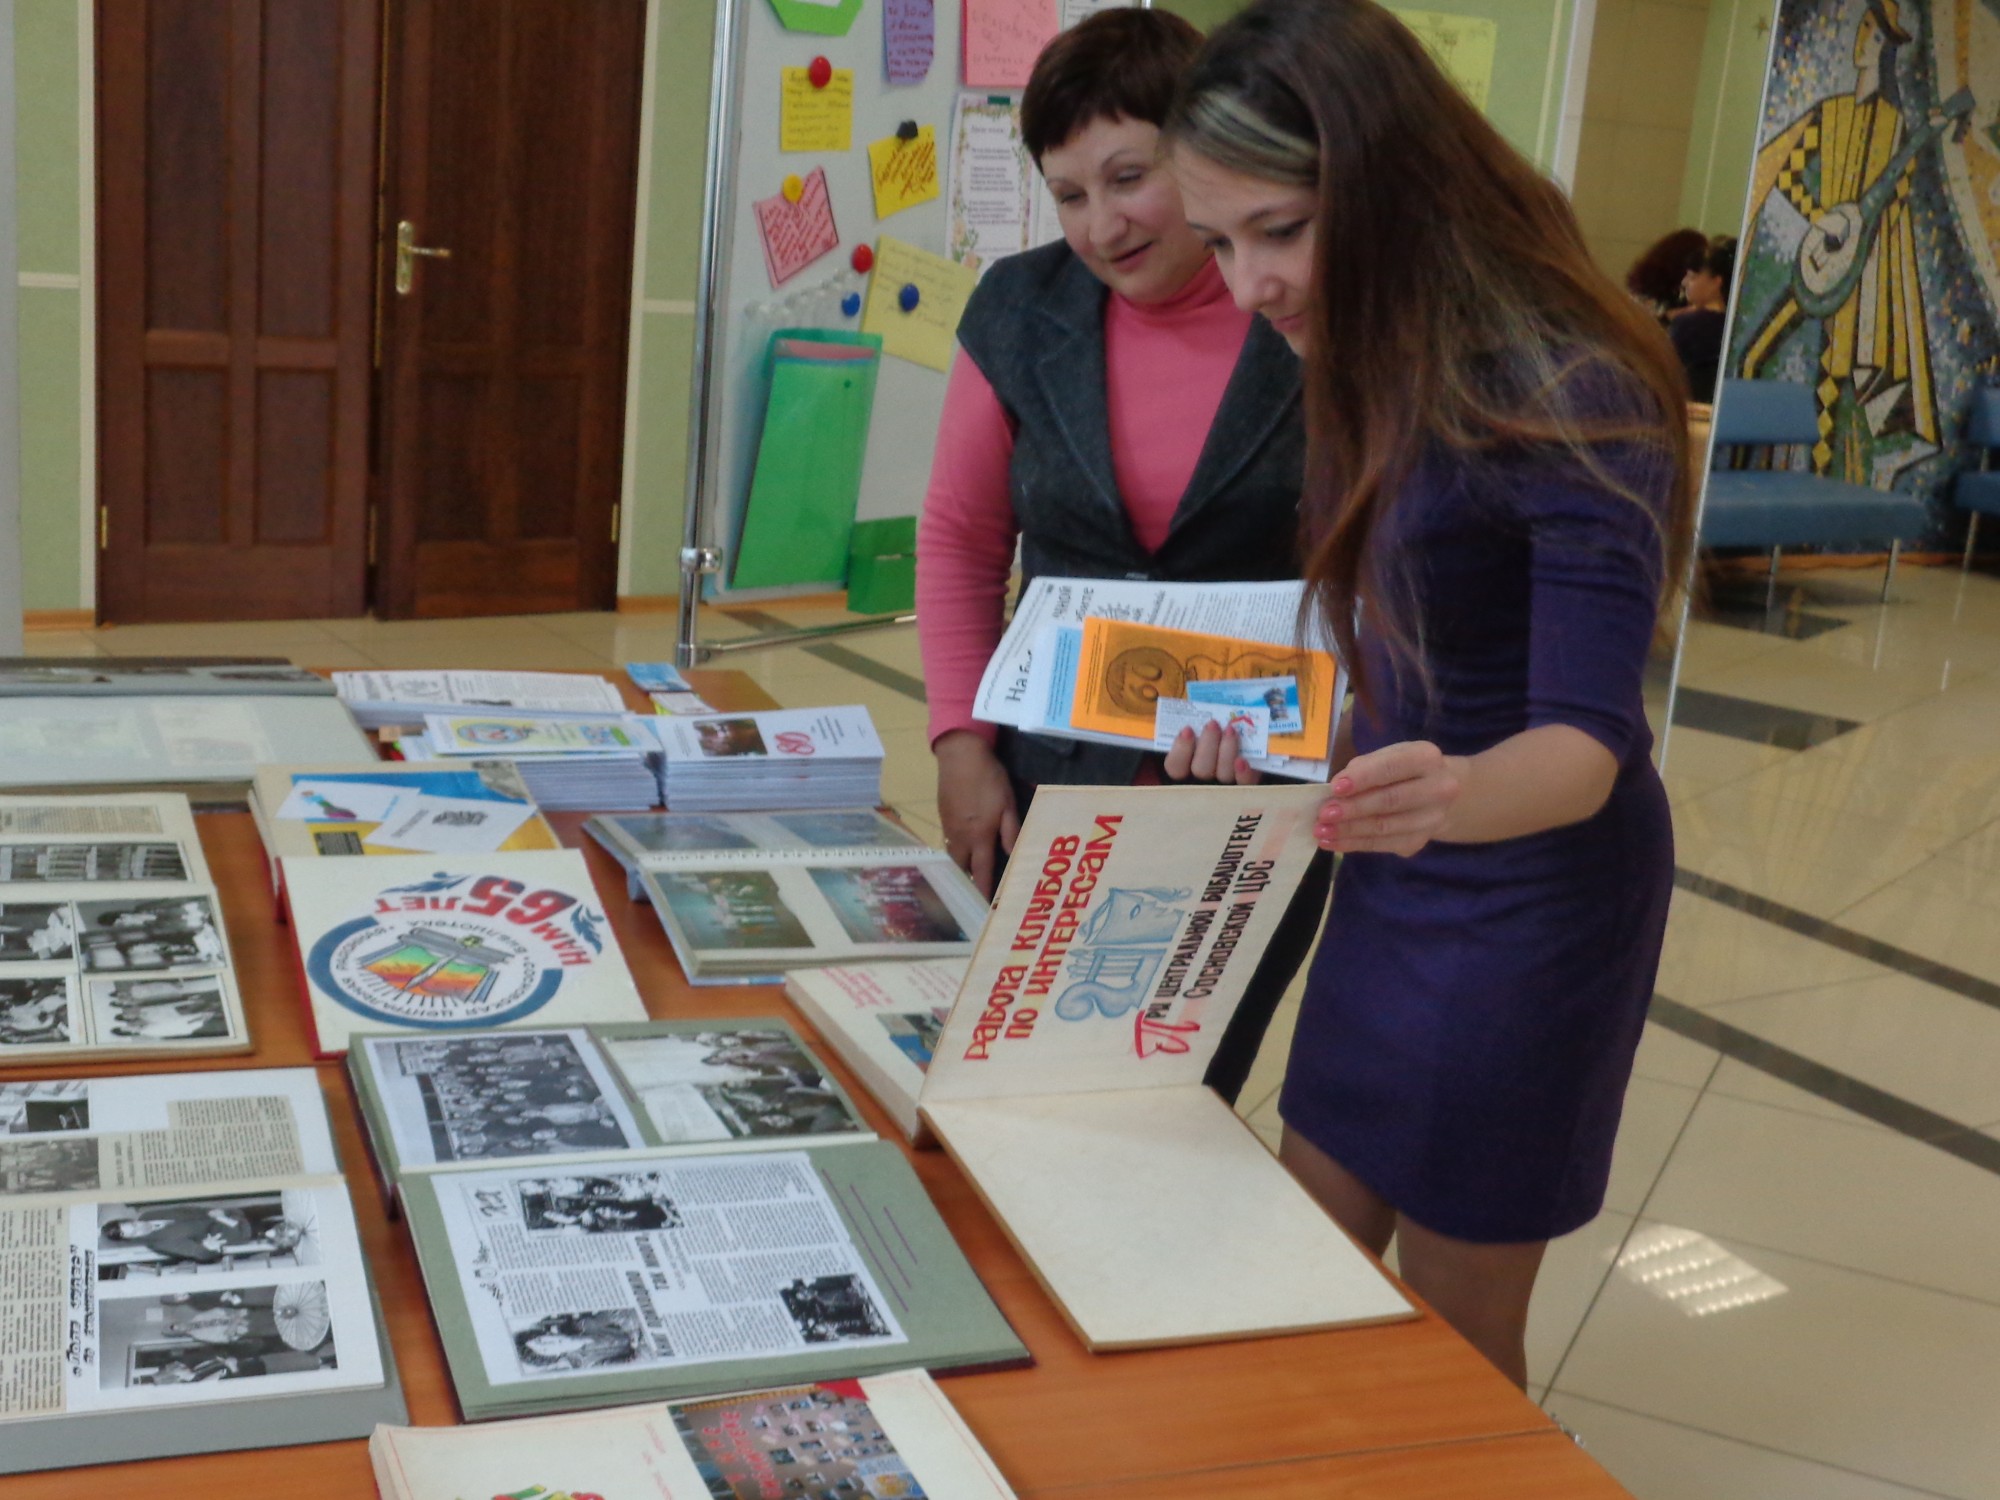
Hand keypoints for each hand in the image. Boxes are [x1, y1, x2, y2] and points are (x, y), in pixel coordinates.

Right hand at [934, 731, 1019, 897]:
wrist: (960, 755)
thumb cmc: (989, 779)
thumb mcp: (1008, 804)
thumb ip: (1010, 832)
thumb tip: (1013, 858)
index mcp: (980, 836)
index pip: (982, 872)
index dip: (984, 892)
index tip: (987, 909)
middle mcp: (961, 837)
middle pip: (963, 870)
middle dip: (969, 885)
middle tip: (978, 897)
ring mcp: (949, 827)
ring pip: (953, 857)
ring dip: (961, 870)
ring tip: (970, 879)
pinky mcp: (943, 817)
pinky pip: (949, 843)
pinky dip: (956, 853)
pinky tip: (964, 851)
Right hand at [1161, 722, 1262, 784]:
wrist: (1240, 776)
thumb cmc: (1212, 748)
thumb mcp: (1197, 743)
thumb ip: (1193, 734)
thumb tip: (1197, 718)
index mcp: (1183, 773)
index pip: (1175, 766)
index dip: (1180, 749)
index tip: (1187, 730)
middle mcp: (1201, 785)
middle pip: (1201, 769)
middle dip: (1208, 744)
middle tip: (1213, 724)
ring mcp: (1224, 789)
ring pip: (1222, 774)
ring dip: (1226, 750)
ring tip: (1231, 730)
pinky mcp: (1246, 789)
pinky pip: (1244, 785)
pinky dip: (1243, 774)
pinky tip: (1243, 760)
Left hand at [1315, 741, 1464, 856]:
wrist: (1437, 795)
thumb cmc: (1402, 770)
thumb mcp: (1387, 757)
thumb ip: (1364, 767)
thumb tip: (1336, 789)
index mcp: (1427, 758)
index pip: (1392, 768)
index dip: (1363, 778)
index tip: (1335, 787)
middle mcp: (1438, 789)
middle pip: (1390, 801)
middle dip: (1353, 809)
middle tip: (1323, 814)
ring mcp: (1431, 819)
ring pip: (1384, 827)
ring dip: (1349, 830)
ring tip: (1321, 831)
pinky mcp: (1418, 841)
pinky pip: (1382, 844)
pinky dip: (1355, 844)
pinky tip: (1333, 842)